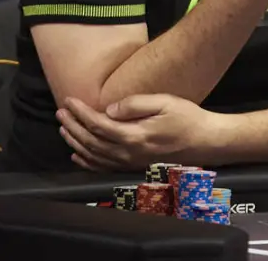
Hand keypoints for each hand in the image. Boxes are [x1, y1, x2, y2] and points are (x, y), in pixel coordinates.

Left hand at [57, 94, 222, 171]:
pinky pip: (103, 167)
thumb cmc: (188, 119)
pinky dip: (86, 161)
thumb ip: (135, 105)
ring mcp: (130, 162)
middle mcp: (128, 153)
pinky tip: (77, 154)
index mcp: (135, 136)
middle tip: (61, 111)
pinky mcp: (133, 166)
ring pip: (93, 155)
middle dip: (73, 126)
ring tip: (63, 128)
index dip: (81, 113)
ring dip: (75, 141)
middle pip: (91, 141)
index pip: (98, 124)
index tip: (69, 100)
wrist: (206, 141)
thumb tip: (109, 109)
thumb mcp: (165, 102)